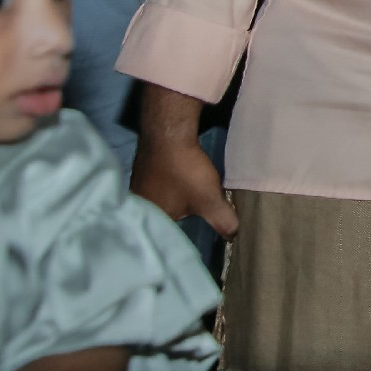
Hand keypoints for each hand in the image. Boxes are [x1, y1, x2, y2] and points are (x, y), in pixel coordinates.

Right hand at [129, 99, 237, 239]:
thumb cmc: (185, 172)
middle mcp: (138, 206)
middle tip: (194, 218)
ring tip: (189, 203)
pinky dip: (170, 188)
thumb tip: (233, 236)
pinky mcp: (143, 171)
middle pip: (163, 218)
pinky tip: (179, 185)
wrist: (167, 134)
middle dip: (178, 220)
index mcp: (150, 218)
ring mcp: (138, 187)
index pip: (166, 236)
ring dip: (174, 203)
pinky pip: (158, 187)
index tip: (194, 233)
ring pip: (160, 202)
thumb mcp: (209, 201)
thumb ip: (222, 221)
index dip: (181, 237)